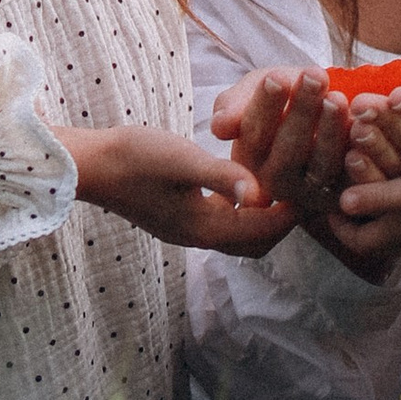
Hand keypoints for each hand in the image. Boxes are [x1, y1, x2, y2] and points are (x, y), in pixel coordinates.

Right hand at [62, 124, 296, 256]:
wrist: (88, 164)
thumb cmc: (133, 157)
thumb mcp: (181, 160)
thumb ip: (222, 176)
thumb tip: (260, 193)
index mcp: (202, 229)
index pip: (261, 232)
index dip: (290, 213)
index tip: (313, 187)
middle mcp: (196, 237)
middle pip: (254, 242)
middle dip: (281, 222)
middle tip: (303, 190)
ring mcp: (185, 230)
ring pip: (238, 234)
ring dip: (262, 216)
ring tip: (282, 184)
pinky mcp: (176, 218)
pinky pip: (222, 222)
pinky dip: (242, 209)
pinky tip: (246, 182)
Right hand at [211, 64, 397, 284]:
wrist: (319, 106)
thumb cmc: (281, 96)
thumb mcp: (253, 91)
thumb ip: (233, 105)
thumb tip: (221, 128)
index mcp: (247, 160)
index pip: (254, 135)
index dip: (265, 106)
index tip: (277, 77)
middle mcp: (275, 183)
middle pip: (288, 152)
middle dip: (302, 110)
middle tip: (314, 76)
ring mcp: (310, 192)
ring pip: (321, 164)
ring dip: (330, 129)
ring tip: (336, 96)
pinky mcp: (342, 194)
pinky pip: (352, 175)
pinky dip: (358, 147)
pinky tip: (361, 118)